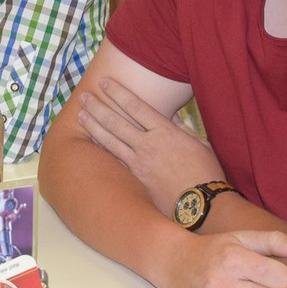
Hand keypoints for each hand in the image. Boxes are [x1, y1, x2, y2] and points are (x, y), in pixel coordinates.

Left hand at [77, 78, 221, 211]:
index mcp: (165, 131)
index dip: (118, 92)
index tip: (104, 82)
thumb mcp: (198, 143)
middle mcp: (147, 144)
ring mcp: (139, 162)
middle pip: (115, 121)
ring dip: (93, 126)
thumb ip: (180, 127)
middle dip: (98, 106)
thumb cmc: (206, 172)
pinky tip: (90, 142)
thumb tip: (169, 115)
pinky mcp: (135, 178)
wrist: (202, 205)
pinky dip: (101, 149)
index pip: (135, 106)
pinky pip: (114, 160)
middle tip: (84, 96)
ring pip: (109, 140)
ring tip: (80, 115)